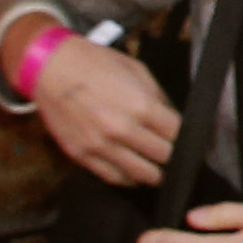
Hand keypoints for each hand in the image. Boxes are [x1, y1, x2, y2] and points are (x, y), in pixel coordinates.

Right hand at [30, 31, 179, 185]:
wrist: (51, 68)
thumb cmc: (95, 63)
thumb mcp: (137, 70)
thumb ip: (159, 97)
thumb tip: (176, 119)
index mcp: (141, 106)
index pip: (178, 135)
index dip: (189, 139)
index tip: (191, 141)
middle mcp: (122, 130)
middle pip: (164, 157)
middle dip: (174, 157)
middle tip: (177, 155)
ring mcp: (100, 146)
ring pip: (142, 175)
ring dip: (155, 173)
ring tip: (159, 169)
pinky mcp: (82, 155)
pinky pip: (113, 178)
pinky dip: (128, 178)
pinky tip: (134, 172)